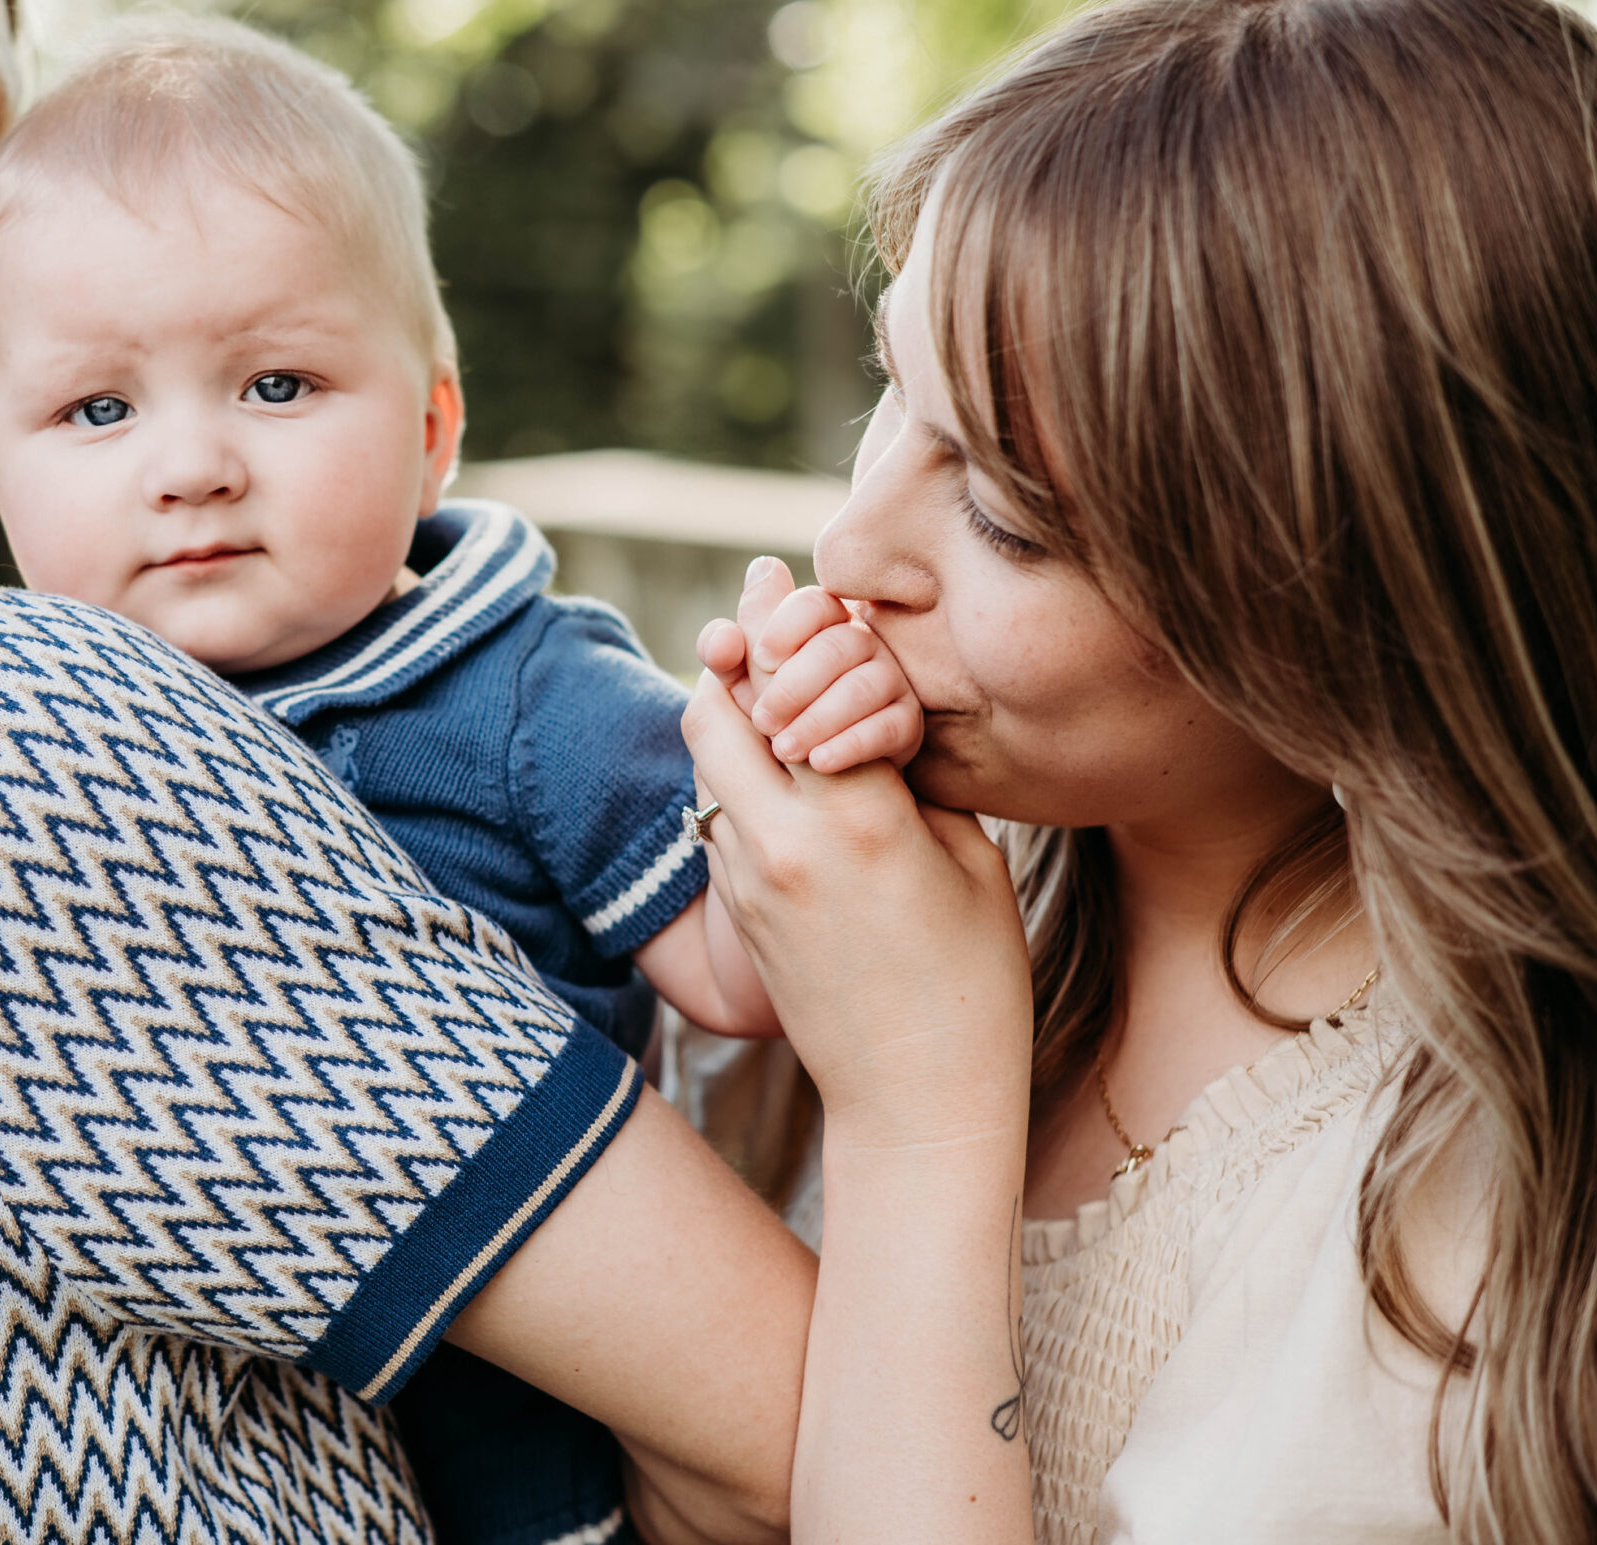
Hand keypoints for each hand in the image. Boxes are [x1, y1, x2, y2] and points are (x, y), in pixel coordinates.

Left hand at [681, 558, 1031, 1155]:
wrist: (915, 1100)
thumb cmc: (973, 980)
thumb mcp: (973, 860)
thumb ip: (914, 776)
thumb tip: (874, 709)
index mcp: (860, 822)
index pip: (793, 686)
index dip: (782, 623)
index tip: (777, 578)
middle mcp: (783, 845)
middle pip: (716, 711)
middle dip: (731, 656)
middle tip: (749, 614)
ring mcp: (745, 882)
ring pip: (704, 762)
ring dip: (723, 710)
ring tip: (751, 671)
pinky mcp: (733, 912)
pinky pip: (713, 813)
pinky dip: (729, 770)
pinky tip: (764, 753)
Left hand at [707, 581, 921, 773]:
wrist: (797, 784)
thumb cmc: (765, 717)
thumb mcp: (737, 686)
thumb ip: (729, 644)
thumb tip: (758, 572)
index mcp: (817, 624)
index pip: (815, 603)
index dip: (787, 625)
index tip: (761, 659)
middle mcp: (859, 644)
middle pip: (840, 644)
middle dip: (794, 685)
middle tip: (762, 721)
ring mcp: (887, 681)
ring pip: (864, 685)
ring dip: (818, 718)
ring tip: (785, 749)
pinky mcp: (905, 723)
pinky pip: (890, 726)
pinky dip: (851, 744)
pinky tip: (820, 762)